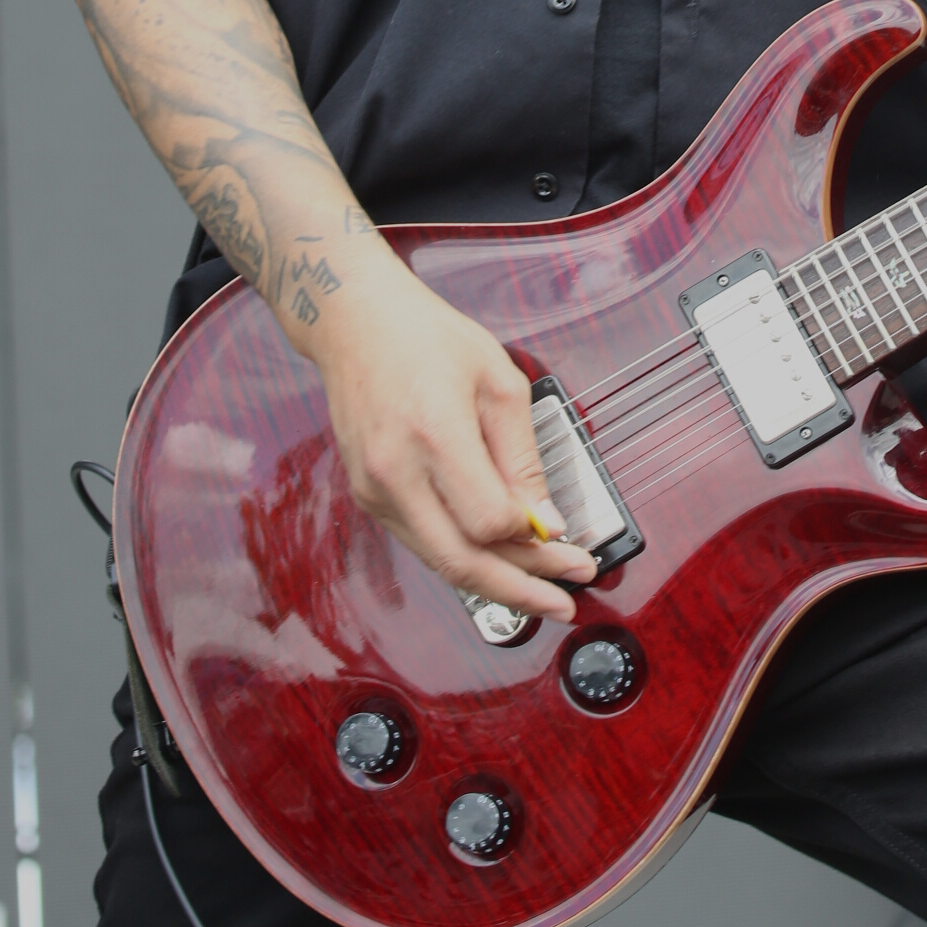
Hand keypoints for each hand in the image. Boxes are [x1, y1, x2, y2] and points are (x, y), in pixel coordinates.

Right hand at [303, 251, 597, 621]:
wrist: (356, 323)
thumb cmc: (428, 338)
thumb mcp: (498, 380)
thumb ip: (522, 457)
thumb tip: (544, 523)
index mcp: (433, 434)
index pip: (488, 522)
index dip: (533, 543)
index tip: (570, 545)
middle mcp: (394, 472)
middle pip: (460, 561)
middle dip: (520, 591)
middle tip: (565, 602)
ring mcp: (373, 490)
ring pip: (439, 561)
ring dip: (493, 582)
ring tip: (541, 590)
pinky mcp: (367, 496)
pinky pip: (422, 542)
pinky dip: (462, 557)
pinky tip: (497, 559)